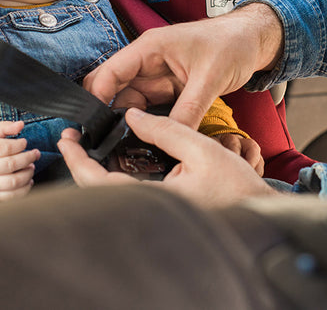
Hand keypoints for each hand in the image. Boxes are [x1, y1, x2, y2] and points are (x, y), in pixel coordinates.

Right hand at [0, 121, 39, 200]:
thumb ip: (4, 127)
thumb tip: (20, 125)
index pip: (2, 148)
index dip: (17, 144)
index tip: (24, 142)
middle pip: (10, 165)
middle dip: (27, 158)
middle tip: (35, 154)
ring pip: (12, 182)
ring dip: (27, 174)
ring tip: (31, 166)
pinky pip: (10, 196)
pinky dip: (24, 189)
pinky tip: (28, 180)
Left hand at [57, 109, 281, 207]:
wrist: (259, 211)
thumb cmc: (236, 186)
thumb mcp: (202, 148)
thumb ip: (166, 130)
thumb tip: (133, 115)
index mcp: (155, 199)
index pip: (100, 183)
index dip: (78, 161)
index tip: (67, 140)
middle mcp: (150, 209)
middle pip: (99, 191)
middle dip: (81, 163)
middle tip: (73, 138)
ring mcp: (154, 212)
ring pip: (112, 192)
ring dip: (96, 168)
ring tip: (89, 143)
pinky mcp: (161, 209)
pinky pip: (127, 192)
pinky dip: (114, 174)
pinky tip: (116, 156)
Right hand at [83, 3, 283, 127]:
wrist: (253, 40)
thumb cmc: (232, 44)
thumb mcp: (210, 78)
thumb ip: (189, 110)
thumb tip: (172, 137)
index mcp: (150, 48)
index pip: (111, 72)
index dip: (97, 97)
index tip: (93, 125)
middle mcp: (148, 61)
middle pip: (114, 89)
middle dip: (108, 113)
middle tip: (107, 141)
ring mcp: (158, 76)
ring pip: (131, 102)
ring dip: (130, 121)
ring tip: (127, 145)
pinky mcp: (169, 88)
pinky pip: (150, 108)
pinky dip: (148, 123)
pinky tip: (148, 139)